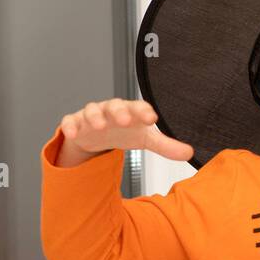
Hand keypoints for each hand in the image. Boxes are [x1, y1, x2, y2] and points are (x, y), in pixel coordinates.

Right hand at [56, 99, 193, 166]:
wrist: (96, 134)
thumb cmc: (123, 131)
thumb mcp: (144, 138)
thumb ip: (165, 145)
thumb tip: (190, 153)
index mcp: (129, 111)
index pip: (138, 108)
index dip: (144, 111)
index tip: (152, 118)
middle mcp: (110, 110)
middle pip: (114, 106)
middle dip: (119, 112)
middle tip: (125, 120)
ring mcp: (91, 116)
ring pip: (91, 111)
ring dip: (95, 117)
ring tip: (99, 126)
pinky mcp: (75, 123)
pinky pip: (70, 121)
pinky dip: (70, 126)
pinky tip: (73, 133)